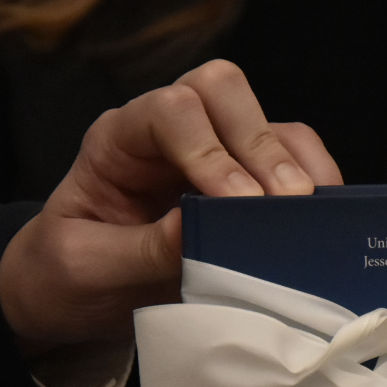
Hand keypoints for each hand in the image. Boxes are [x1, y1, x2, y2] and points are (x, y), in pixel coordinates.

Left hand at [0, 59, 340, 351]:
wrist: (70, 296)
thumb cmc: (65, 273)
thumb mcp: (85, 268)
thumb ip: (139, 250)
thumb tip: (198, 232)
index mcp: (117, 139)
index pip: (170, 111)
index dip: (209, 150)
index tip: (236, 205)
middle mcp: (168, 132)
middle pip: (222, 90)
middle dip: (259, 143)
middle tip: (284, 204)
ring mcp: (213, 153)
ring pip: (268, 121)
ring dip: (295, 163)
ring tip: (310, 215)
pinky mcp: (246, 186)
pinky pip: (293, 164)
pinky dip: (314, 184)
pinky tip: (320, 221)